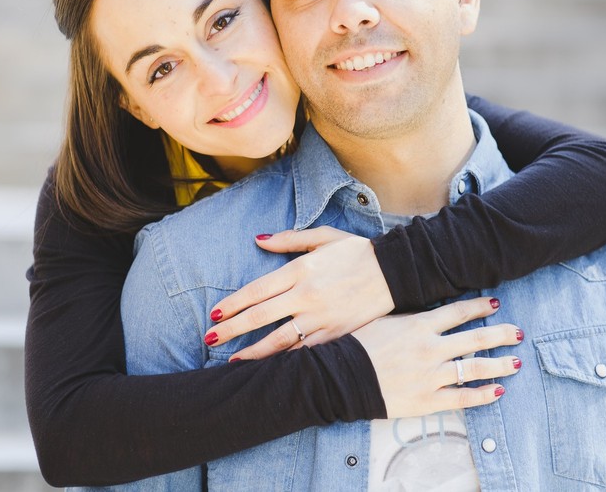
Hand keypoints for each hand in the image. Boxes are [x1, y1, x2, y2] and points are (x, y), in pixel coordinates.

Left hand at [204, 227, 394, 358]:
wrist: (395, 272)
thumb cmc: (357, 251)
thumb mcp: (323, 237)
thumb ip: (288, 239)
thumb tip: (257, 240)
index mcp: (301, 270)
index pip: (257, 290)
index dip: (233, 304)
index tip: (215, 314)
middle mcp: (307, 295)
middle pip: (260, 317)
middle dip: (231, 329)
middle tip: (210, 338)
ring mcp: (321, 318)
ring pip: (279, 340)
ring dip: (252, 352)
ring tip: (232, 360)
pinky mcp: (336, 334)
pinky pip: (304, 351)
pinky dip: (285, 361)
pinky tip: (270, 367)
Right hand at [352, 296, 521, 417]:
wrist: (343, 377)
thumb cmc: (359, 345)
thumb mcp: (385, 321)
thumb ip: (411, 317)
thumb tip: (431, 311)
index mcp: (419, 325)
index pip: (459, 312)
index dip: (480, 307)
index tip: (496, 305)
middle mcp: (431, 349)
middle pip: (475, 338)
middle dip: (500, 334)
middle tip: (518, 332)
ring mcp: (432, 375)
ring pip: (475, 368)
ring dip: (500, 364)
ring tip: (516, 362)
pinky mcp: (428, 400)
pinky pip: (463, 397)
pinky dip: (483, 394)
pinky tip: (498, 391)